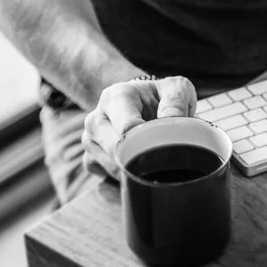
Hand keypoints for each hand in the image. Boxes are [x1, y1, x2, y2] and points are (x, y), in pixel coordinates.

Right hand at [82, 76, 196, 178]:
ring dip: (137, 169)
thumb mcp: (176, 88)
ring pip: (112, 167)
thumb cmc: (160, 97)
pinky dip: (127, 178)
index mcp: (115, 98)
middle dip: (144, 158)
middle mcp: (96, 119)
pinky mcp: (90, 159)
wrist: (143, 104)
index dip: (148, 142)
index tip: (165, 147)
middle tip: (166, 158)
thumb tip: (171, 118)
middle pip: (117, 151)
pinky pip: (107, 177)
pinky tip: (141, 166)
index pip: (126, 128)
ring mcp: (90, 141)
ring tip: (155, 157)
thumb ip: (176, 99)